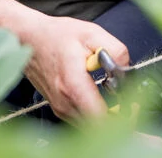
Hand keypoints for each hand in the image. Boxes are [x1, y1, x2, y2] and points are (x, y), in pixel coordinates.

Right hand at [11, 10, 128, 119]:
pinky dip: (97, 115)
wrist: (28, 38)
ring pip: (91, 127)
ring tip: (119, 100)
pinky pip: (83, 120)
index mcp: (73, 85)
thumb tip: (128, 70)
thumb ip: (115, 50)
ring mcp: (61, 108)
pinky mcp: (60, 108)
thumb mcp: (91, 34)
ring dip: (109, 119)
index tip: (134, 106)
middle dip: (120, 119)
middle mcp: (65, 103)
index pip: (101, 120)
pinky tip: (104, 100)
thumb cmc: (56, 35)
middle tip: (132, 103)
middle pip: (99, 128)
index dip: (123, 118)